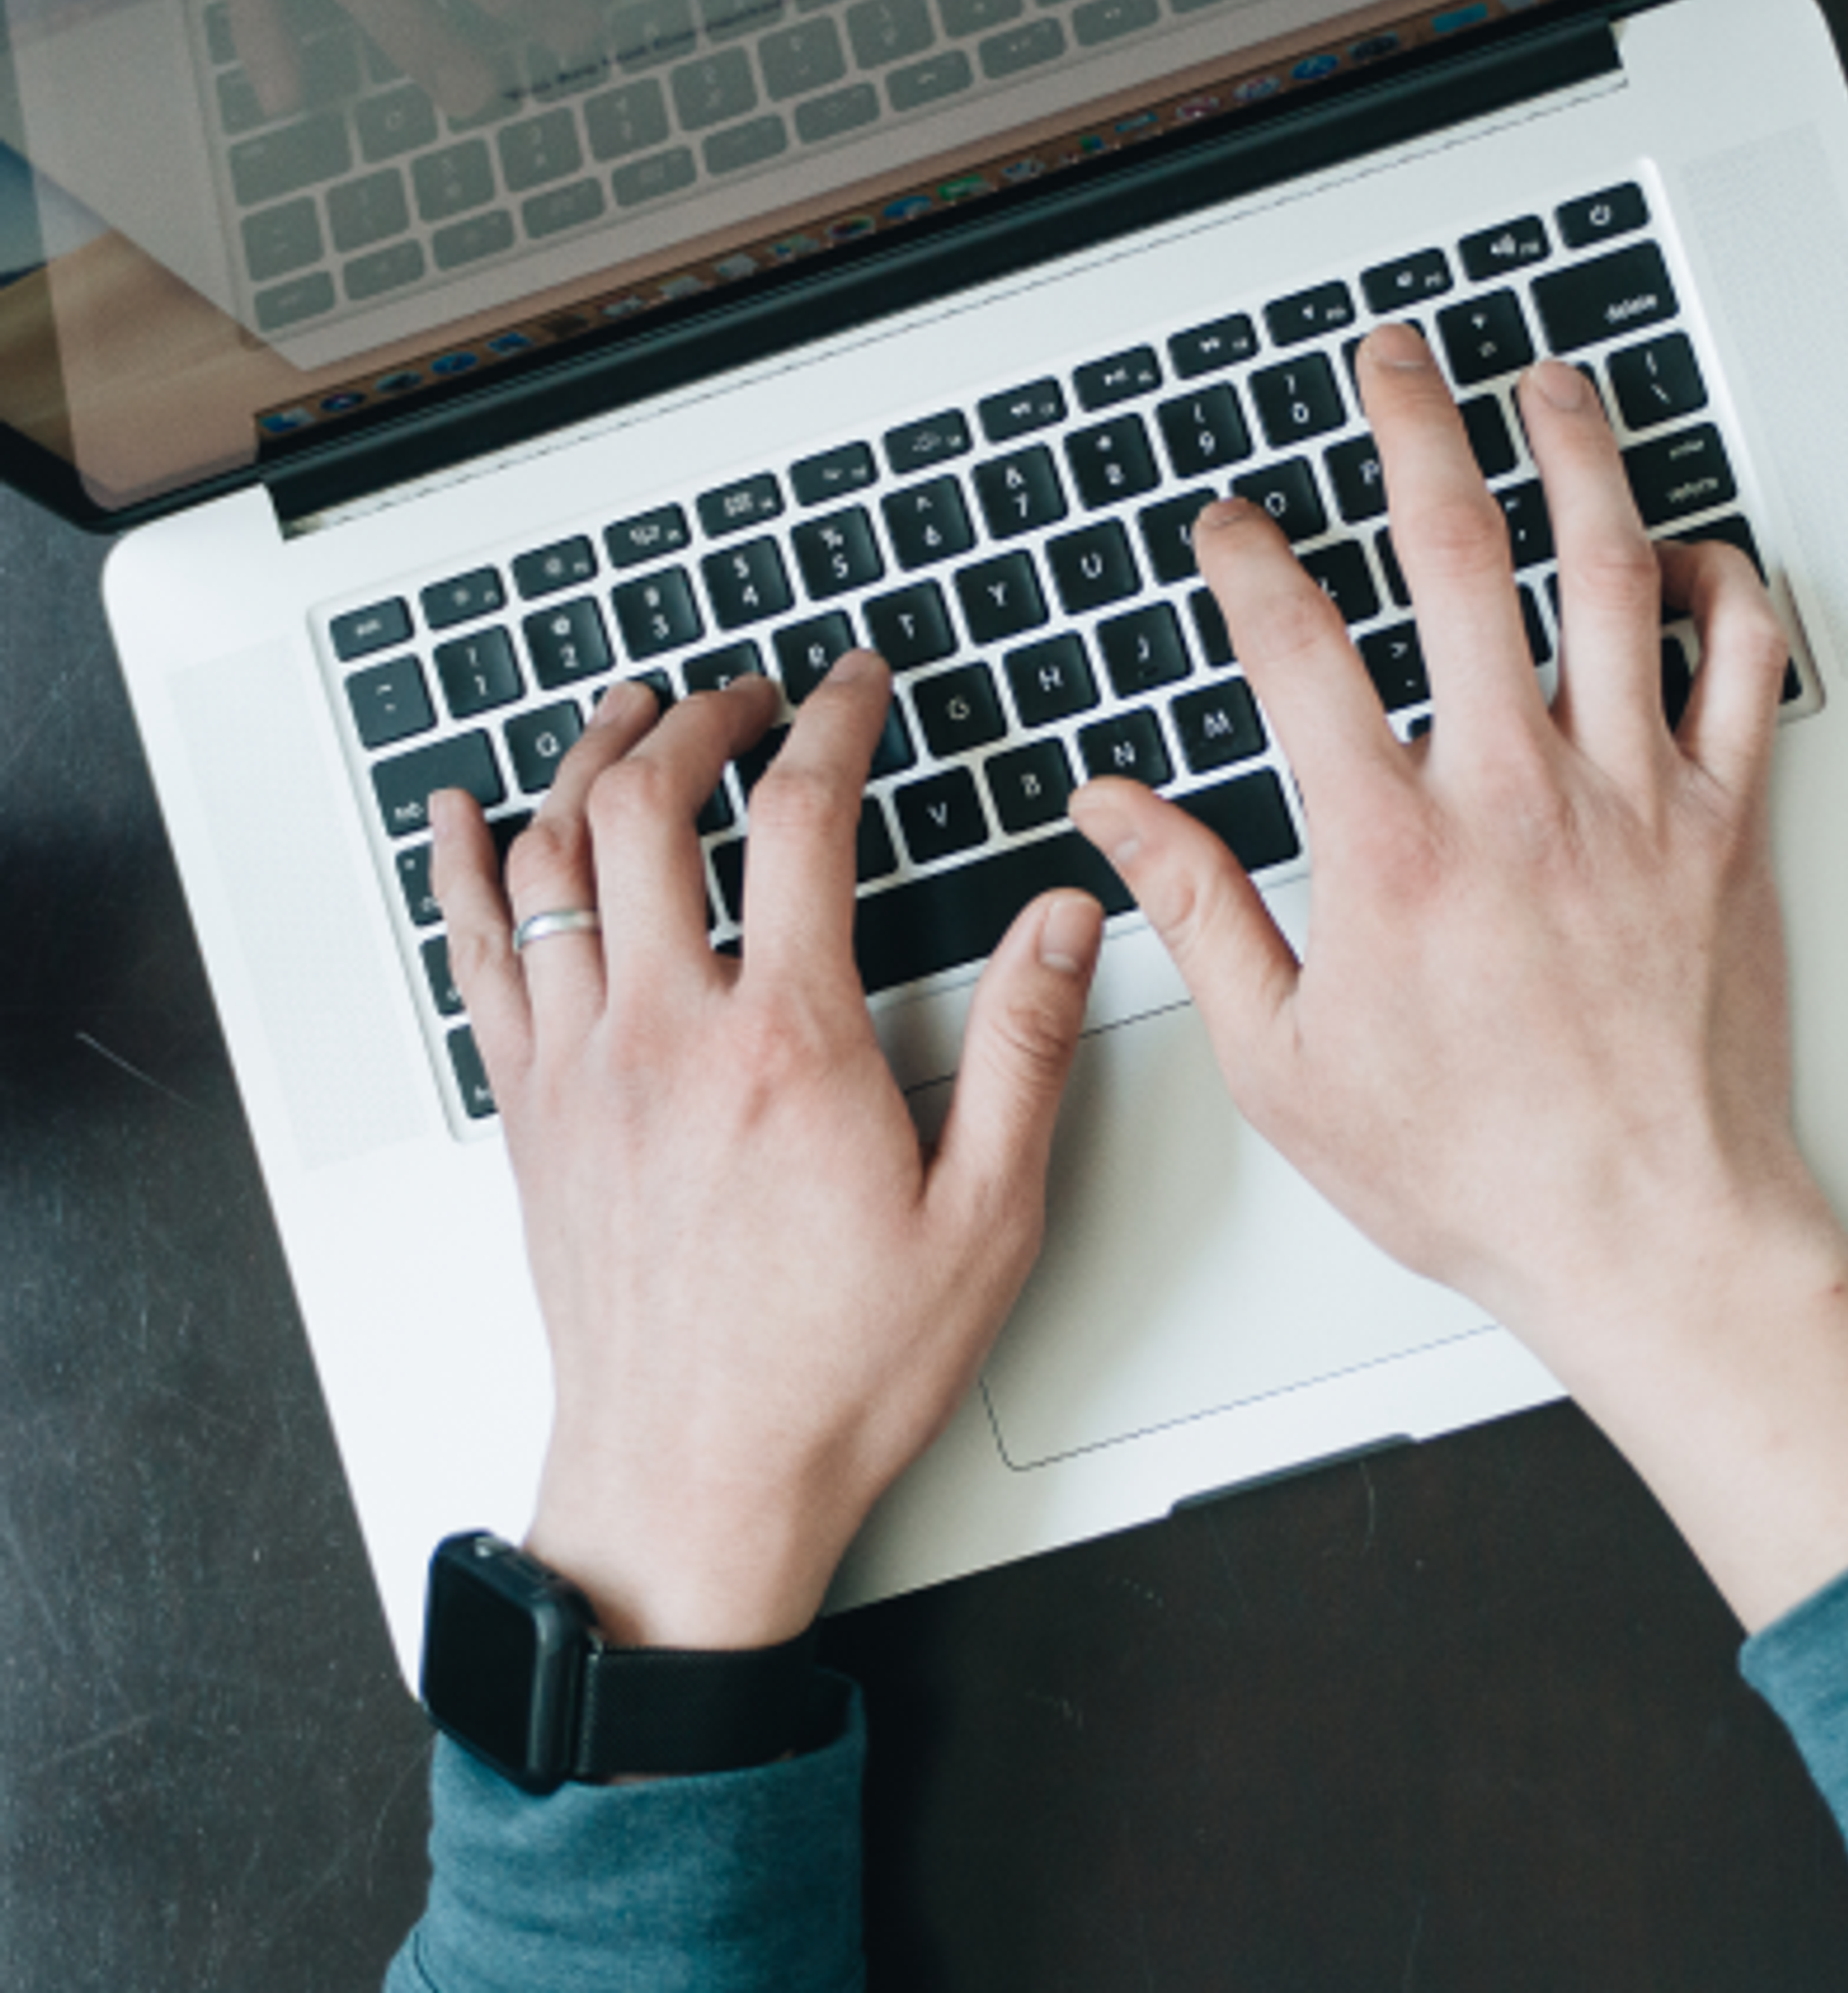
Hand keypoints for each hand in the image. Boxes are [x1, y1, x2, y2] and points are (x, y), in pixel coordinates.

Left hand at [429, 659, 1104, 1648]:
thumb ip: (1027, 1055)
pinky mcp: (531, 1115)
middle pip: (655, 807)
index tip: (855, 684)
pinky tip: (462, 818)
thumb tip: (1062, 924)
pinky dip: (462, 870)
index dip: (836, 723)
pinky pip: (474, 958)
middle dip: (704, 717)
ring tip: (629, 711)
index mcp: (787, 1046)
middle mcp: (666, 1036)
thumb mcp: (983, 1220)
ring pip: (554, 860)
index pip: (804, 822)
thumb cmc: (831, 1372)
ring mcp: (581, 1070)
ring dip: (591, 761)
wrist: (692, 1485)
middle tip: (750, 693)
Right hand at [1073, 330, 1808, 1360]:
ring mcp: (1633, 799)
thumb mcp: (1285, 1066)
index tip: (1232, 526)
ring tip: (1546, 386)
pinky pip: (1743, 670)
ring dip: (1574, 457)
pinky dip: (1724, 591)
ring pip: (1609, 575)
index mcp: (1390, 847)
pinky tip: (1691, 552)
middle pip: (1456, 555)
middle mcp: (1513, 794)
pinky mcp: (1726, 827)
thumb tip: (1119, 819)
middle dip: (1413, 429)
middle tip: (1394, 360)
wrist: (1650, 1236)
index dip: (1247, 560)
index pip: (1297, 646)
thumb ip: (1200, 915)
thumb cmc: (1475, 1167)